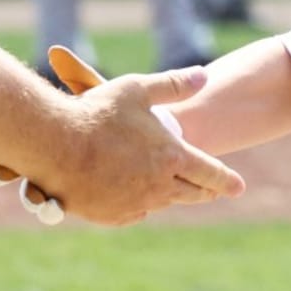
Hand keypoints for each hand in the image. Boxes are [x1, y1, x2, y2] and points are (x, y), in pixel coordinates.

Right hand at [0, 47, 244, 226]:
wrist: (51, 144)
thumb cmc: (96, 112)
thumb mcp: (138, 89)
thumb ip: (174, 84)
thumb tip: (204, 76)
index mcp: (171, 156)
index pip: (209, 172)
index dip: (226, 179)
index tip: (239, 187)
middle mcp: (157, 185)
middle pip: (190, 193)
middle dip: (205, 191)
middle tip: (213, 191)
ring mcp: (132, 203)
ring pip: (160, 202)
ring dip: (170, 194)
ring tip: (175, 189)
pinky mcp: (108, 215)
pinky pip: (133, 213)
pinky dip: (140, 205)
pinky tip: (138, 197)